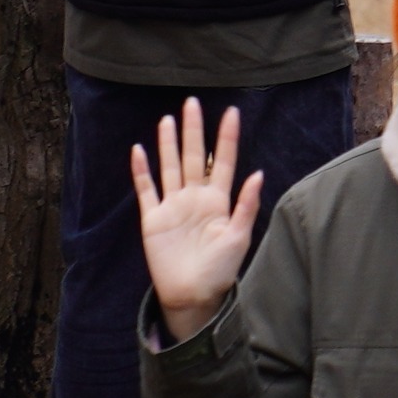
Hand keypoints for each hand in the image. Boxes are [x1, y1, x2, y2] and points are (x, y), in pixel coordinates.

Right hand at [130, 100, 264, 341]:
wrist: (192, 295)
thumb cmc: (220, 270)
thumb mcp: (239, 237)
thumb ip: (246, 206)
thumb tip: (258, 173)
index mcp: (219, 201)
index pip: (223, 162)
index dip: (226, 138)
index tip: (231, 112)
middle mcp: (195, 198)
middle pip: (194, 157)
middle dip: (194, 131)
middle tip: (192, 103)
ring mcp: (173, 206)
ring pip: (170, 167)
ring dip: (168, 144)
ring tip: (168, 119)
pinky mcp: (153, 218)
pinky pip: (146, 189)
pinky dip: (141, 171)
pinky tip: (139, 150)